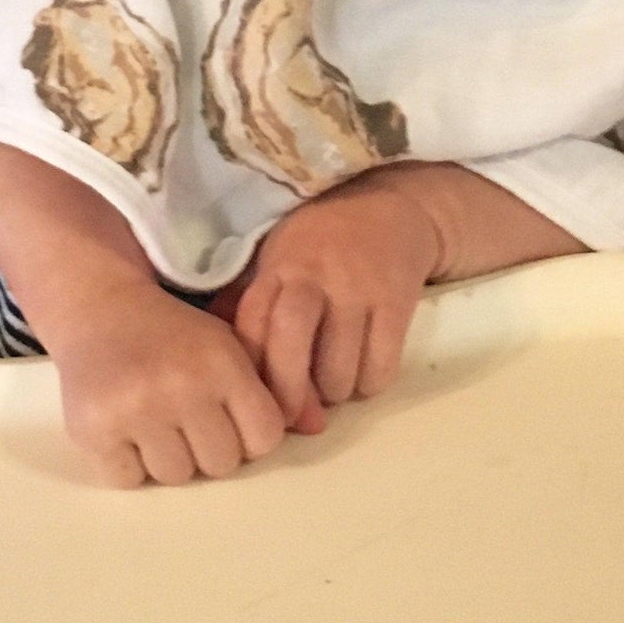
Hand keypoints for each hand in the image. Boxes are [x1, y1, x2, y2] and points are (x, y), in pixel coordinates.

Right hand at [45, 280, 287, 488]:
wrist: (100, 307)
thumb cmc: (173, 333)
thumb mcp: (227, 344)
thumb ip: (270, 385)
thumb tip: (316, 429)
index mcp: (221, 361)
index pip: (264, 438)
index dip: (249, 434)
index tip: (229, 416)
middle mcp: (180, 385)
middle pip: (221, 464)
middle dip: (208, 447)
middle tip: (187, 417)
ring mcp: (134, 410)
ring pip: (176, 476)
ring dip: (168, 457)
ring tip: (154, 419)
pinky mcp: (93, 430)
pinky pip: (129, 480)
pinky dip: (128, 463)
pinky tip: (124, 425)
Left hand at [231, 170, 444, 427]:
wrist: (390, 205)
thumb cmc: (321, 240)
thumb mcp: (276, 256)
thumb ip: (250, 304)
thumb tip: (226, 367)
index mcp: (278, 266)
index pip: (252, 325)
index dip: (251, 372)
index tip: (256, 399)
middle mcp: (315, 275)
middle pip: (289, 346)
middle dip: (289, 395)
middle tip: (295, 417)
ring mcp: (358, 288)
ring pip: (338, 369)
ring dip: (334, 394)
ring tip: (333, 383)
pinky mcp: (397, 301)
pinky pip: (380, 367)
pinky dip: (369, 384)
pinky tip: (363, 372)